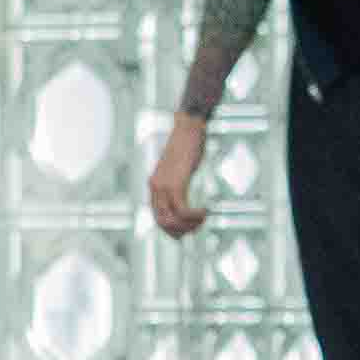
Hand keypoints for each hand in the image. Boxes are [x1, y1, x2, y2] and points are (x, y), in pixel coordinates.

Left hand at [148, 112, 209, 238]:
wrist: (188, 127)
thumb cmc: (187, 145)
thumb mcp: (179, 168)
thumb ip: (177, 182)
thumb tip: (184, 195)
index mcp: (154, 186)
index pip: (157, 218)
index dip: (173, 229)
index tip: (188, 230)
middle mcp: (155, 188)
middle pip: (162, 223)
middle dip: (181, 231)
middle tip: (198, 228)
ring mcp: (163, 186)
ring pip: (171, 220)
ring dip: (189, 225)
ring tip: (203, 220)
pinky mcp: (175, 183)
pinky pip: (182, 210)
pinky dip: (194, 216)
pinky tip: (205, 212)